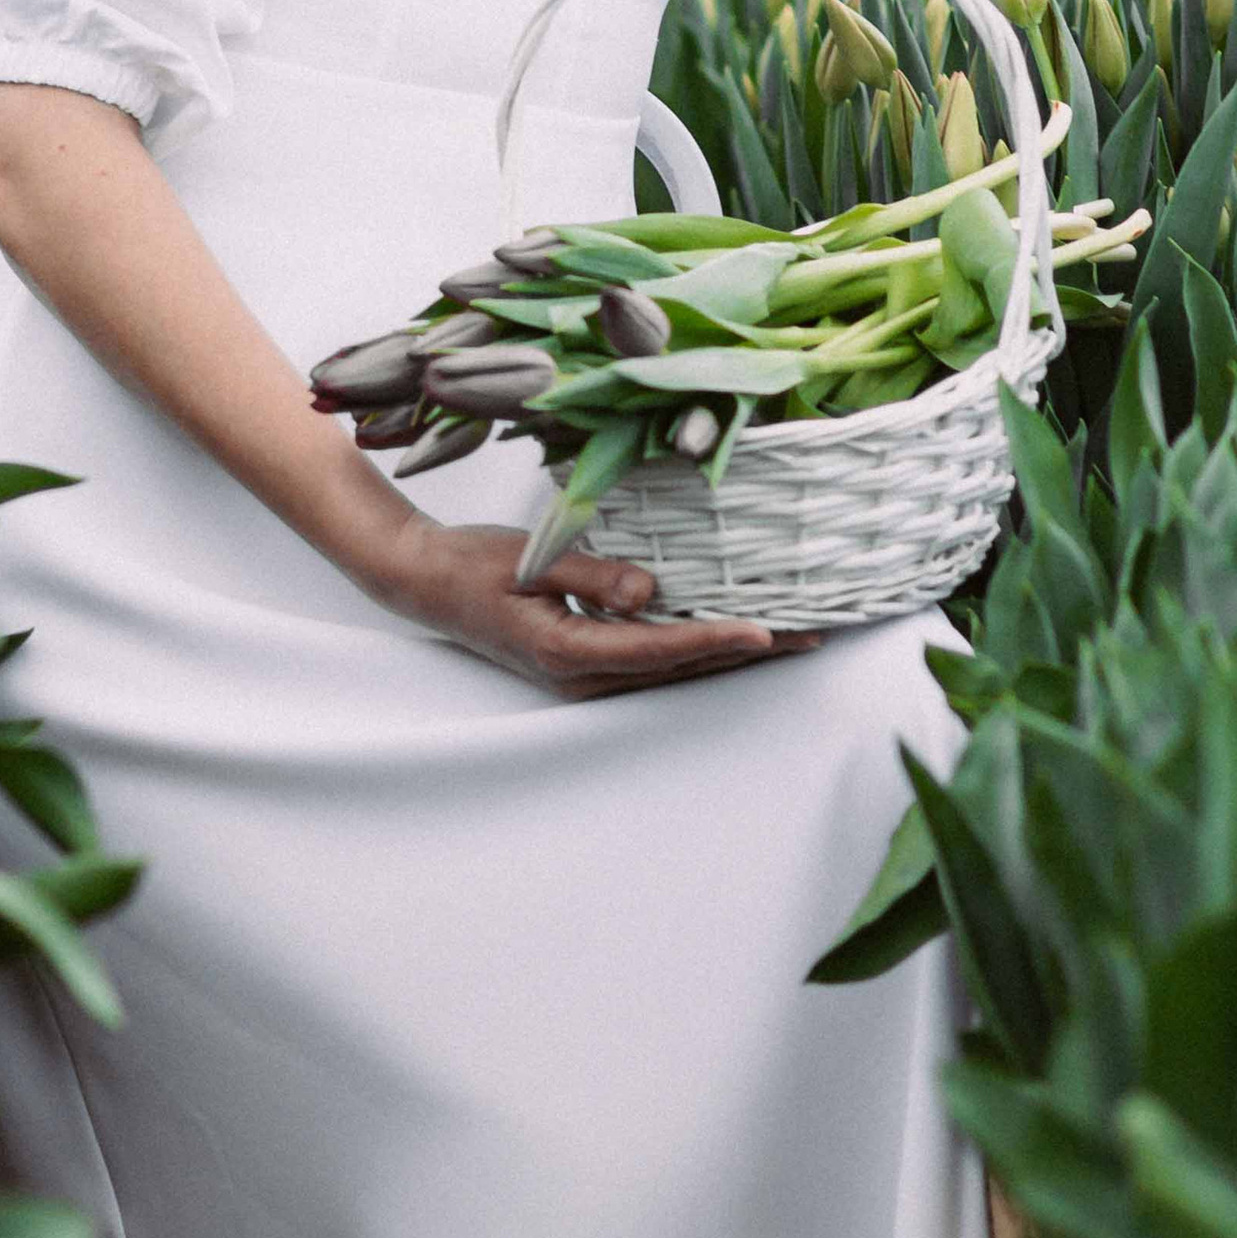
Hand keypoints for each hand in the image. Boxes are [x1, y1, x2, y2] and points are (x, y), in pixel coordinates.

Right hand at [355, 510, 820, 698]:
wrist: (425, 583)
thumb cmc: (472, 564)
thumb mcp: (530, 560)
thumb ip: (593, 576)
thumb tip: (653, 591)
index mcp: (566, 651)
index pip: (658, 649)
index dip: (714, 641)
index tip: (765, 632)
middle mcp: (582, 677)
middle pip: (680, 671)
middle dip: (747, 656)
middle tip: (811, 637)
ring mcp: (585, 678)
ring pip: (674, 673)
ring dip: (731, 657)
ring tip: (792, 640)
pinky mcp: (588, 665)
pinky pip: (656, 663)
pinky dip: (699, 651)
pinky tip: (733, 636)